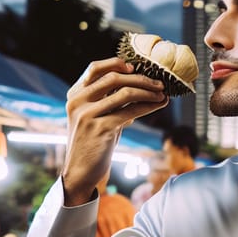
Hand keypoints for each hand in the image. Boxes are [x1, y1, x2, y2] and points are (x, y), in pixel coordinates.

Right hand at [62, 58, 167, 205]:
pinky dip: (149, 106)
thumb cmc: (93, 144)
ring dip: (149, 92)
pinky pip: (131, 111)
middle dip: (141, 79)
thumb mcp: (97, 118)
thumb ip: (110, 102)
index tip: (135, 67)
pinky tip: (159, 105)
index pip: (94, 69)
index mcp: (75, 96)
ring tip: (163, 94)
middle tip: (159, 83)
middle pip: (114, 78)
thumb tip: (138, 88)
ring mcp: (88, 115)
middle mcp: (78, 102)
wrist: (80, 173)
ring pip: (125, 93)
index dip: (115, 63)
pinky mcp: (101, 128)